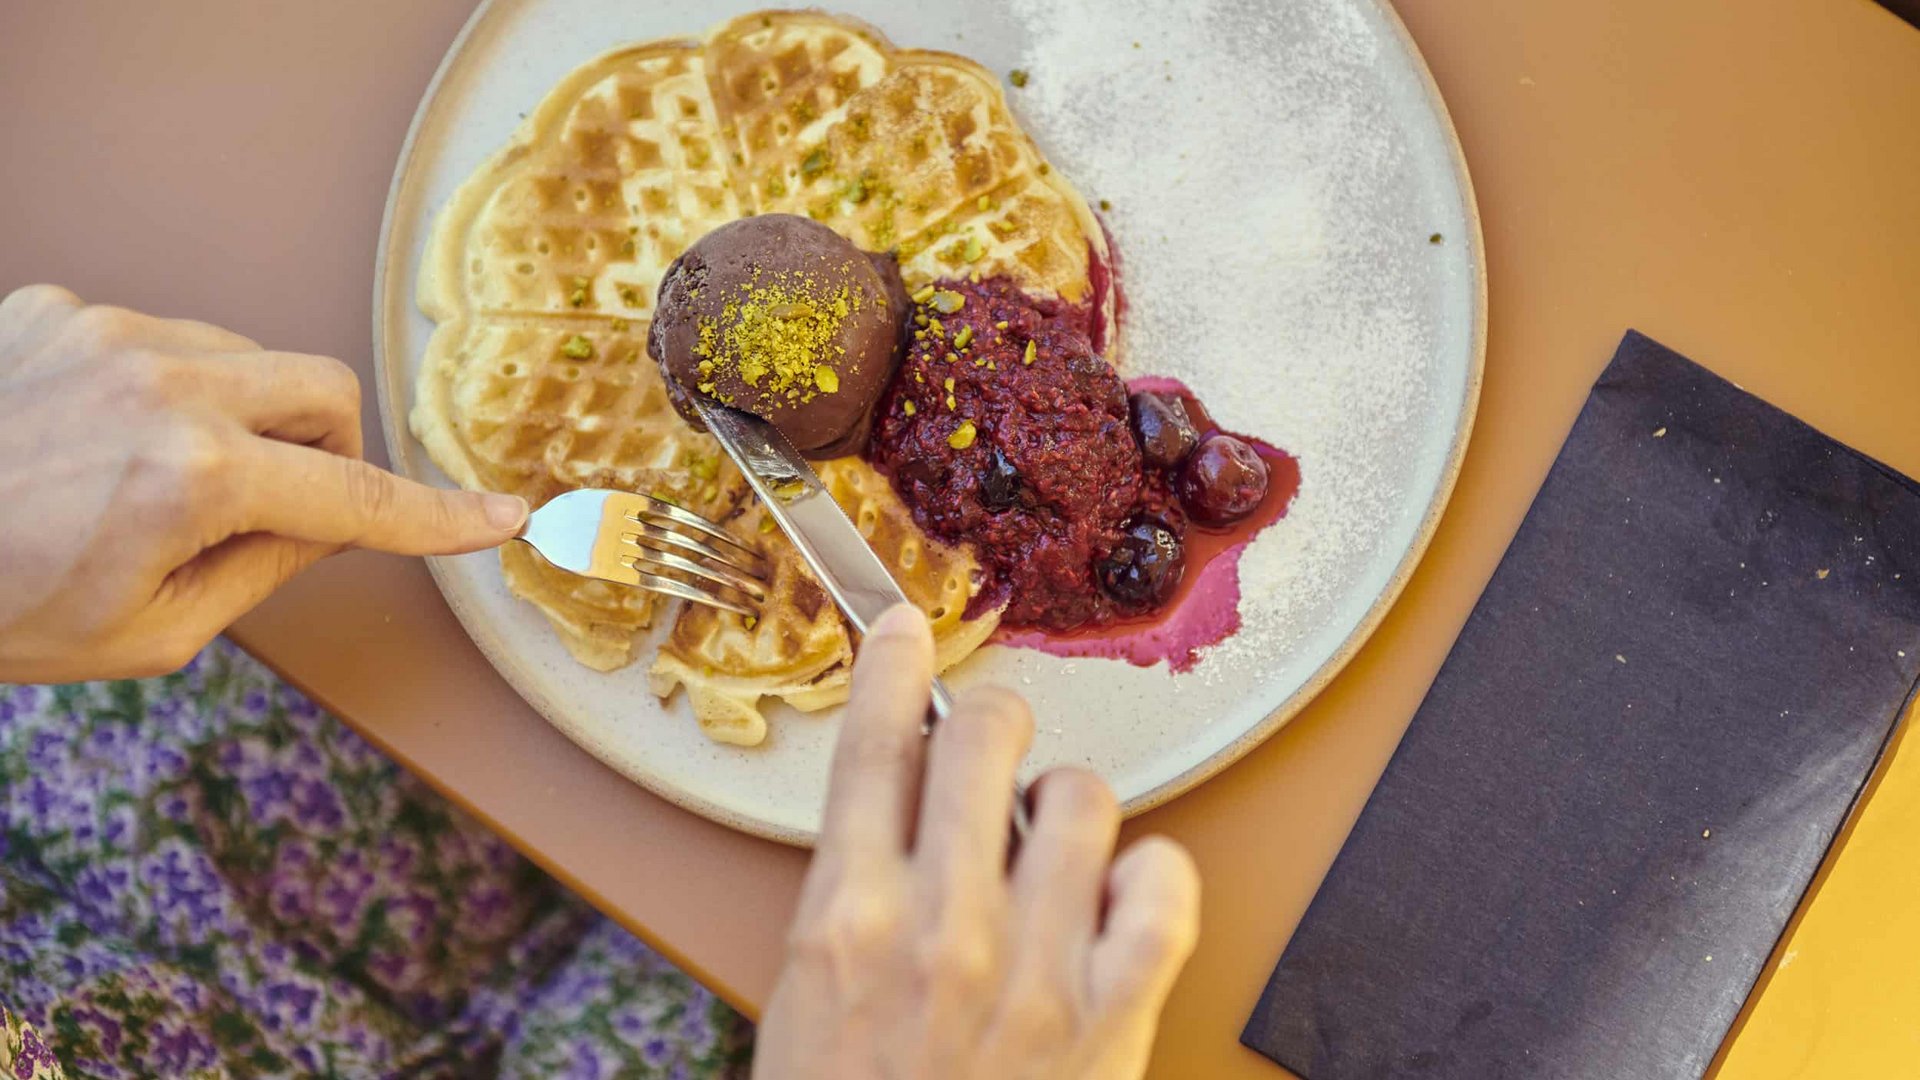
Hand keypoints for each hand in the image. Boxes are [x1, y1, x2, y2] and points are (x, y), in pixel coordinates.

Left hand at [0, 285, 526, 681]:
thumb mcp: (150, 633)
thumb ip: (264, 568)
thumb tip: (334, 521)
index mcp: (192, 478)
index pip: (357, 500)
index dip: (437, 518)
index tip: (503, 516)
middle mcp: (162, 383)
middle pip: (322, 390)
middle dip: (326, 451)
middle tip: (278, 508)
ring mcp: (105, 331)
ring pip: (247, 359)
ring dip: (241, 418)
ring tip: (154, 479)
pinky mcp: (56, 307)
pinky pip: (164, 340)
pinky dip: (165, 390)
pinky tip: (96, 438)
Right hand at [755, 605, 1200, 1079]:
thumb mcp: (802, 1016)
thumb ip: (846, 910)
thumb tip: (893, 819)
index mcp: (844, 924)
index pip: (870, 748)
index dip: (892, 669)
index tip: (906, 634)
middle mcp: (942, 928)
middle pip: (981, 740)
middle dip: (988, 723)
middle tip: (990, 744)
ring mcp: (1036, 970)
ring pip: (1082, 796)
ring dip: (1068, 805)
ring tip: (1053, 844)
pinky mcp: (1116, 1016)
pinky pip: (1164, 886)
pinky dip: (1152, 877)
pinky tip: (1123, 897)